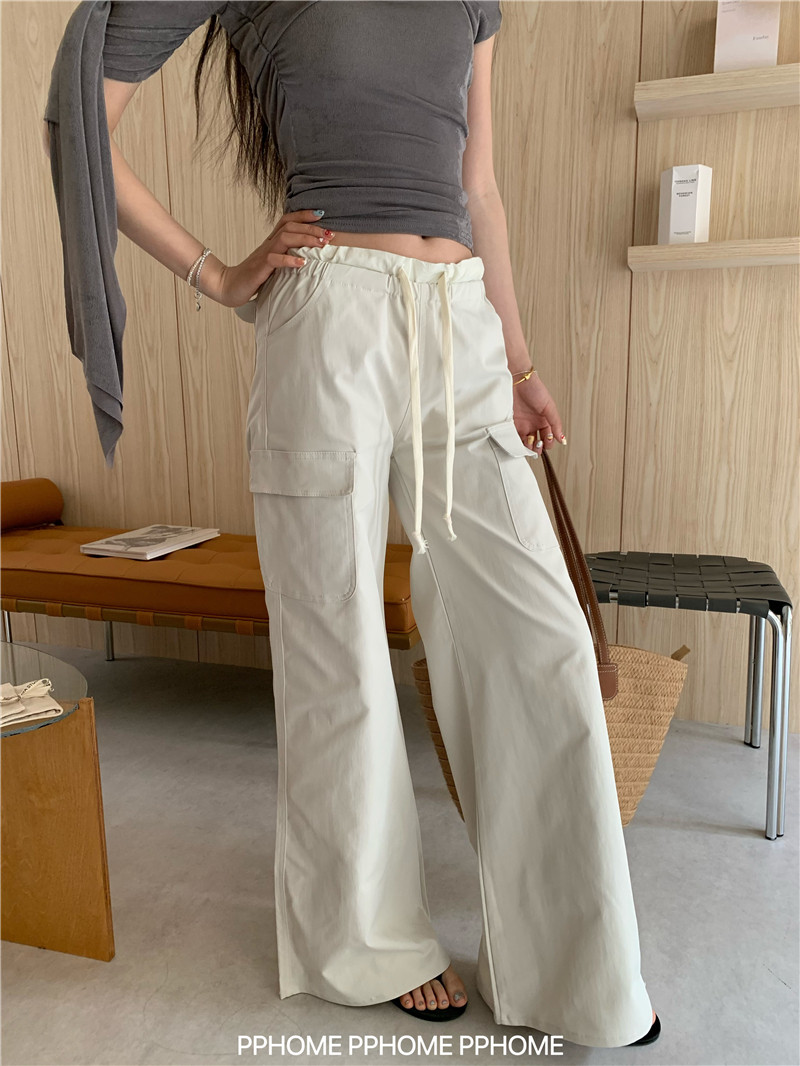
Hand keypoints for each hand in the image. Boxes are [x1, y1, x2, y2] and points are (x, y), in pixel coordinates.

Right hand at [211, 209, 334, 307]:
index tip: (322, 214)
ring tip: (320, 245)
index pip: (287, 221)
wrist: (228, 286)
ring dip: (304, 239)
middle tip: (329, 234)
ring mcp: (263, 255)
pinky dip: (289, 260)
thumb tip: (309, 259)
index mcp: (271, 242)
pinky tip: (302, 263)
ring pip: (284, 238)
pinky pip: (274, 259)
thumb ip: (287, 258)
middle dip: (311, 228)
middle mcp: (268, 244)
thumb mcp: (273, 265)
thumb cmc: (253, 277)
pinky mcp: (259, 268)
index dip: (303, 214)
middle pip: (289, 226)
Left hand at [511, 370, 566, 454]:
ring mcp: (522, 424)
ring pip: (525, 442)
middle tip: (536, 446)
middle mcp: (533, 424)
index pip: (548, 438)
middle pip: (537, 442)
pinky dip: (516, 443)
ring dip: (527, 447)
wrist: (517, 380)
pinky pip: (514, 437)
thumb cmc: (535, 389)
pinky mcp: (512, 424)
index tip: (546, 443)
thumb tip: (562, 438)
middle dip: (537, 448)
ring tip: (528, 446)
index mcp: (544, 421)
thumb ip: (555, 423)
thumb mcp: (549, 407)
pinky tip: (519, 443)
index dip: (548, 443)